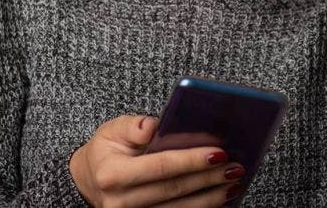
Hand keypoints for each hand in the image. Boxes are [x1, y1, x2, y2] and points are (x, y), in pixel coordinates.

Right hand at [69, 115, 246, 207]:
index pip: (160, 167)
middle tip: (236, 167)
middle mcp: (121, 202)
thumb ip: (133, 126)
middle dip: (209, 178)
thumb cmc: (107, 151)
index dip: (191, 160)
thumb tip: (154, 125)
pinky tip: (220, 197)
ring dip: (211, 197)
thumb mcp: (112, 131)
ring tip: (234, 182)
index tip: (219, 153)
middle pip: (174, 190)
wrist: (90, 181)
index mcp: (113, 174)